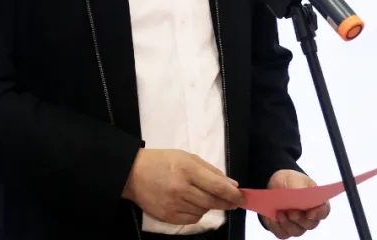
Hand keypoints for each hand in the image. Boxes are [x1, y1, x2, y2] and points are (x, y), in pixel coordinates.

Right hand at [121, 149, 244, 225]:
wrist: (133, 174)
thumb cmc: (162, 161)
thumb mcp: (186, 157)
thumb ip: (210, 170)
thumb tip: (231, 184)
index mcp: (187, 168)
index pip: (217, 185)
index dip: (233, 194)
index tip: (243, 197)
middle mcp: (181, 188)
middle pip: (213, 201)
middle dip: (228, 202)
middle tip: (235, 202)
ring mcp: (174, 204)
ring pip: (204, 210)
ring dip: (210, 205)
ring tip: (204, 196)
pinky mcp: (168, 217)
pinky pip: (192, 219)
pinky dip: (198, 213)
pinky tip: (193, 203)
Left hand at [262, 170, 329, 237]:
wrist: (275, 183)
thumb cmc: (290, 181)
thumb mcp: (295, 180)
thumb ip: (301, 190)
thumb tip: (303, 200)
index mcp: (316, 202)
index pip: (323, 211)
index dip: (318, 214)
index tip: (309, 213)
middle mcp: (309, 217)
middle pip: (310, 225)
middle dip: (300, 219)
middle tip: (291, 212)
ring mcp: (298, 224)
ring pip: (297, 231)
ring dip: (287, 224)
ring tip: (279, 213)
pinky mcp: (285, 229)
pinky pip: (283, 234)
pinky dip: (277, 227)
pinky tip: (272, 219)